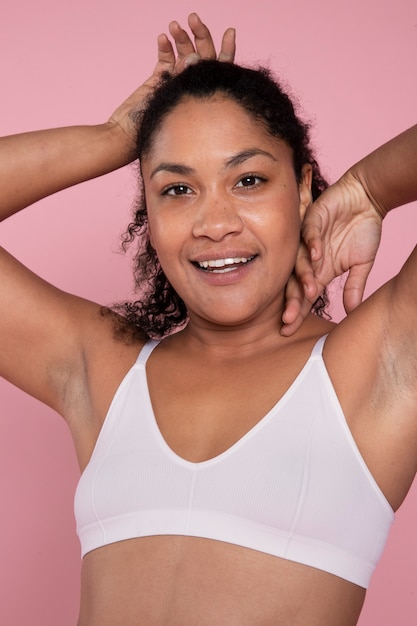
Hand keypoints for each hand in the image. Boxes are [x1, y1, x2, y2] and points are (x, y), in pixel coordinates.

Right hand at [108, 13, 234, 153]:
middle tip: (194, 18)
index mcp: (206, 99)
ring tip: (174, 26)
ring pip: (183, 54)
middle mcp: (194, 90)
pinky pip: (166, 59)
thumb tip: (193, 58)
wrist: (124, 137)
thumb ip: (184, 83)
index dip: (227, 51)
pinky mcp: (159, 81)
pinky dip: (165, 48)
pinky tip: (162, 38)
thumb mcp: (175, 108)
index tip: (230, 31)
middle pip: (203, 57)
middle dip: (200, 35)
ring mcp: (177, 84)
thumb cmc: (156, 135)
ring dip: (181, 38)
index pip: (221, 71)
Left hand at [281, 172, 382, 334]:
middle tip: (288, 320)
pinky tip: (316, 256)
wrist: (365, 199)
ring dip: (304, 275)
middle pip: (295, 283)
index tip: (288, 330)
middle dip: (292, 302)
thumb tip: (352, 312)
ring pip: (300, 261)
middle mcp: (310, 258)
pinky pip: (309, 234)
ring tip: (309, 291)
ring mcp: (308, 239)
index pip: (304, 296)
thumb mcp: (361, 263)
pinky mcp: (313, 219)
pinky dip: (313, 244)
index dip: (297, 312)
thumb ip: (354, 286)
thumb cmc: (362, 230)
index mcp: (319, 271)